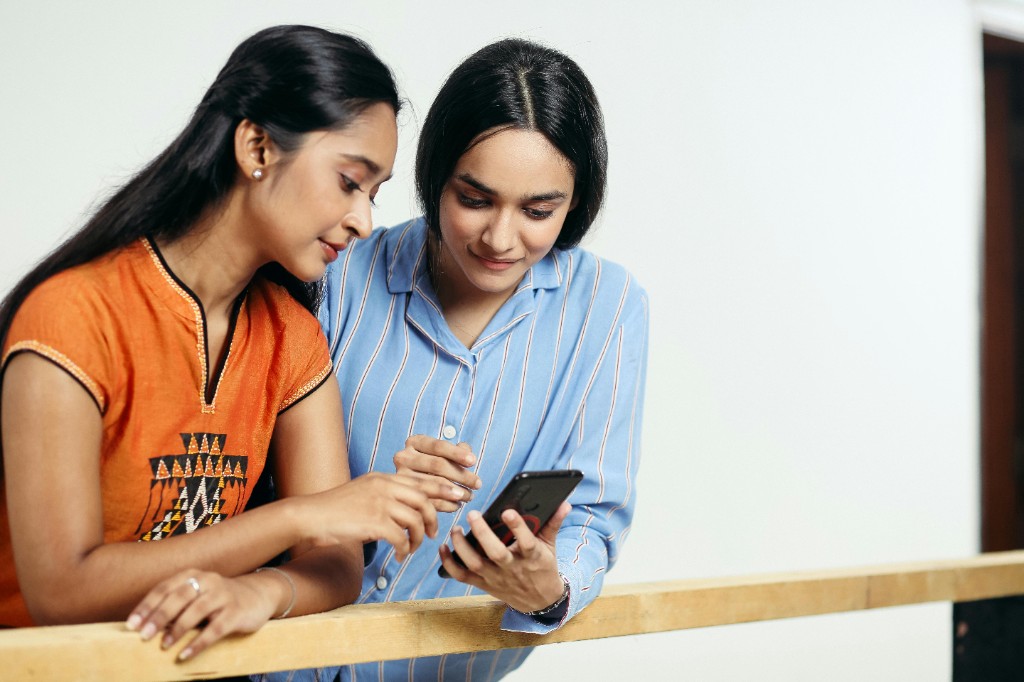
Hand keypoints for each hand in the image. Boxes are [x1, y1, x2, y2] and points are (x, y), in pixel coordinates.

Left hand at [126, 569, 277, 661]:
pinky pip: (215, 629)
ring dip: (177, 629)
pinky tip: (184, 655)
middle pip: (179, 597)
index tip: (131, 625)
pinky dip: (197, 643)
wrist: (258, 596)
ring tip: (163, 645)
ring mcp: (224, 595)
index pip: (165, 588)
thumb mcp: (197, 595)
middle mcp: (208, 581)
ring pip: (196, 611)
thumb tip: (144, 626)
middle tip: (143, 635)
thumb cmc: (218, 600)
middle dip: (159, 617)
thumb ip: (176, 605)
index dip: (146, 606)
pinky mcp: (236, 612)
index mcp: (193, 575)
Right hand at [301, 472, 459, 560]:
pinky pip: (401, 537)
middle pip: (424, 499)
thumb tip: (407, 508)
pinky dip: (404, 548)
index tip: (458, 498)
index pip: (420, 481)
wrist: (310, 516)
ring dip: (418, 538)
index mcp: (383, 478)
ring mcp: (379, 503)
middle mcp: (384, 486)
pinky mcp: (373, 522)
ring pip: (416, 519)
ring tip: (412, 548)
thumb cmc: (335, 509)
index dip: (442, 490)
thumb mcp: (363, 492)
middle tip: (434, 533)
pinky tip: (399, 555)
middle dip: (435, 517)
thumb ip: (384, 495)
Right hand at [394, 435, 481, 511]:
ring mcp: (400, 476)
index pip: (438, 446)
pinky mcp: (404, 495)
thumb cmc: (432, 466)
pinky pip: (429, 500)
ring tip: (470, 496)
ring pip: (433, 484)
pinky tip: (457, 505)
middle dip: (461, 475)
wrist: (406, 486)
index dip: (456, 453)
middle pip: (437, 465)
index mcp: (414, 442)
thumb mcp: (442, 455)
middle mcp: (403, 457)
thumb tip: (467, 452)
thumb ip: (456, 451)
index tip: (473, 461)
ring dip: (456, 491)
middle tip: (478, 484)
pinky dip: (446, 504)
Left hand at [438, 501, 570, 612]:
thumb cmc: (542, 567)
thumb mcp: (550, 546)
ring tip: (456, 529)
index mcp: (532, 557)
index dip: (517, 527)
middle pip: (495, 553)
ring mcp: (495, 578)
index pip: (526, 542)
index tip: (507, 511)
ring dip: (461, 546)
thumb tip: (564, 503)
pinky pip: (462, 576)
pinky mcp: (483, 584)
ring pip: (475, 564)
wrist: (539, 602)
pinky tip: (442, 547)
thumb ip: (553, 523)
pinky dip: (449, 564)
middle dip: (482, 533)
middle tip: (472, 514)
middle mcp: (512, 568)